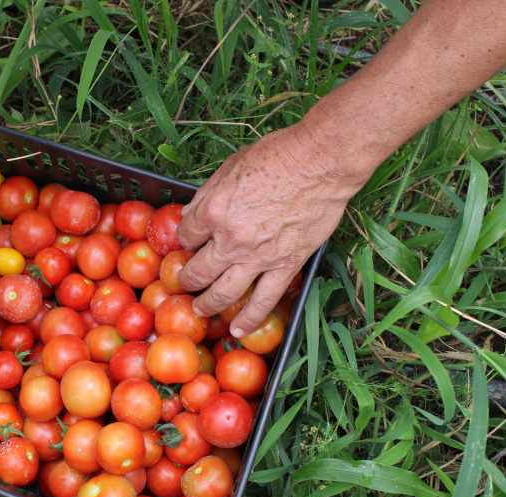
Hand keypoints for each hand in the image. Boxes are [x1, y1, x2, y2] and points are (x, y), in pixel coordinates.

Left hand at [176, 123, 370, 336]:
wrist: (321, 162)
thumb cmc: (277, 156)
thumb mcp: (230, 167)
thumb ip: (207, 195)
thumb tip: (190, 215)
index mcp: (213, 212)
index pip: (185, 236)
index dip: (185, 240)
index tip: (190, 241)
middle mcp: (230, 240)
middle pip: (197, 271)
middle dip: (187, 279)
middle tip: (184, 284)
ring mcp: (258, 257)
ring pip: (223, 293)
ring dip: (207, 305)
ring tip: (199, 310)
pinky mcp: (286, 266)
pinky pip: (264, 301)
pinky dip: (249, 319)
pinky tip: (237, 330)